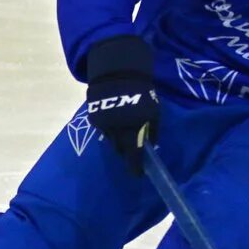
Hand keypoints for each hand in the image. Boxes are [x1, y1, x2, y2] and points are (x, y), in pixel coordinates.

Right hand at [85, 35, 157, 175]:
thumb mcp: (153, 112)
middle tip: (132, 145)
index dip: (135, 167)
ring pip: (111, 140)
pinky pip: (104, 130)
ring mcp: (103, 125)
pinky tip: (115, 118)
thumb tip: (151, 145)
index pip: (133, 155)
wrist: (117, 73)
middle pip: (120, 149)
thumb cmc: (141, 94)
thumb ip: (152, 130)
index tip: (138, 174)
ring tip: (124, 127)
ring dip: (118, 138)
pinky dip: (110, 128)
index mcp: (132, 130)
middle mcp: (116, 131)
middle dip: (126, 150)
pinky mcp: (94, 118)